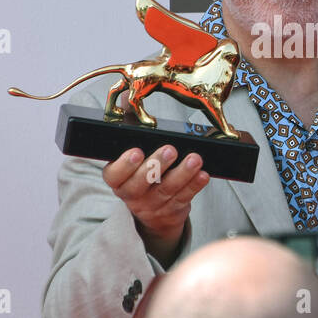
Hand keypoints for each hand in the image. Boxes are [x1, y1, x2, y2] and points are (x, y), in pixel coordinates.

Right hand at [102, 145, 210, 263]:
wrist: (153, 211)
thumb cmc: (142, 175)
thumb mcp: (132, 160)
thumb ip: (133, 135)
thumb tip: (130, 106)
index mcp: (118, 181)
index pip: (115, 175)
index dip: (125, 165)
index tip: (137, 152)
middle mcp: (132, 195)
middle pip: (141, 183)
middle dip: (156, 165)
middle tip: (170, 150)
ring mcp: (152, 206)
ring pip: (167, 189)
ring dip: (182, 173)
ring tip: (194, 160)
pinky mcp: (171, 211)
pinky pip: (183, 197)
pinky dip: (194, 185)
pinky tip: (202, 175)